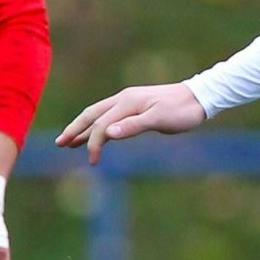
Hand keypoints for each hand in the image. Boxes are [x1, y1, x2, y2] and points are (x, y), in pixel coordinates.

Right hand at [56, 82, 205, 163]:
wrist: (200, 97)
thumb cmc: (182, 111)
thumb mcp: (160, 120)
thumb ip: (133, 126)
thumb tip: (108, 134)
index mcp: (127, 102)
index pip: (101, 125)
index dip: (94, 143)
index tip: (93, 162)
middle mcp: (124, 99)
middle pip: (92, 115)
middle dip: (75, 129)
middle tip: (59, 143)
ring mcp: (129, 102)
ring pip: (99, 115)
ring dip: (84, 128)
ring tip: (70, 141)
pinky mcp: (136, 107)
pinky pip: (111, 117)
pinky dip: (100, 127)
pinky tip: (98, 135)